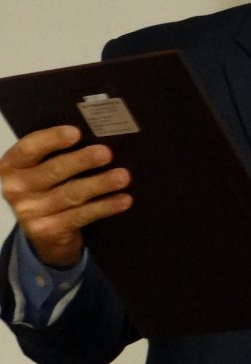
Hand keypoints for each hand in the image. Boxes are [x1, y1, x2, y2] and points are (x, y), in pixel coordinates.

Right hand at [0, 125, 131, 266]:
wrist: (44, 231)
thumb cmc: (49, 187)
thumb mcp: (43, 169)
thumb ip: (58, 153)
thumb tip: (98, 137)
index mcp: (13, 165)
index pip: (29, 148)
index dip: (52, 139)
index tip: (76, 132)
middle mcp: (16, 188)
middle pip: (53, 171)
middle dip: (82, 161)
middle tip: (107, 153)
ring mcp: (30, 212)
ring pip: (71, 194)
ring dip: (100, 184)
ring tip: (123, 176)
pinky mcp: (47, 230)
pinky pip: (81, 215)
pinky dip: (105, 206)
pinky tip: (124, 200)